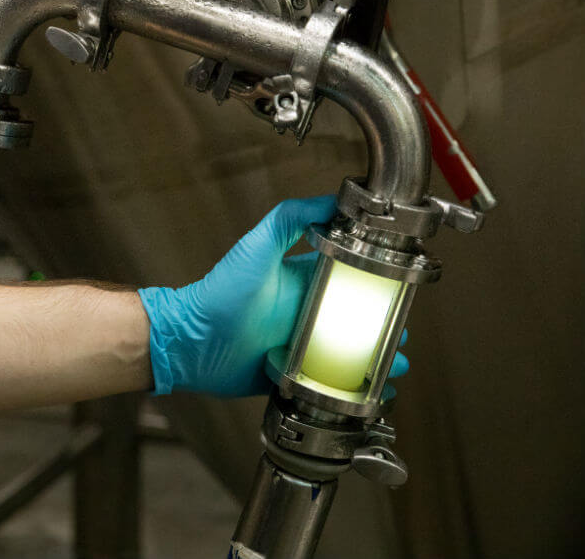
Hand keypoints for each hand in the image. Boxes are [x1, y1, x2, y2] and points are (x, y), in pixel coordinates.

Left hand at [138, 195, 408, 396]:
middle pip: (353, 320)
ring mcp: (297, 345)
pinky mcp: (290, 374)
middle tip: (399, 337)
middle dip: (380, 329)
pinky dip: (349, 386)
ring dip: (371, 361)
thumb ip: (288, 220)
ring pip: (345, 353)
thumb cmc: (219, 294)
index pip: (347, 279)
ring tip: (391, 367)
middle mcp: (302, 313)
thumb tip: (330, 199)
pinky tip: (367, 391)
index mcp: (301, 282)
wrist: (190, 343)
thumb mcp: (256, 248)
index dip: (374, 284)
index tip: (400, 289)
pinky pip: (325, 381)